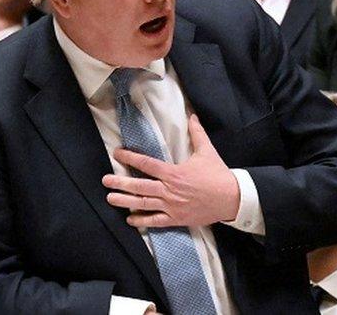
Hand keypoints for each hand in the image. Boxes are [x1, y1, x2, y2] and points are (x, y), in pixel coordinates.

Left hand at [103, 114, 239, 227]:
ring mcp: (171, 206)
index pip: (146, 164)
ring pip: (143, 204)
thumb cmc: (218, 174)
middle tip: (105, 180)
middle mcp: (169, 190)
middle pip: (139, 186)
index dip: (130, 158)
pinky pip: (155, 221)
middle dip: (120, 183)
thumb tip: (192, 115)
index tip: (117, 154)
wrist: (231, 198)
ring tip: (110, 198)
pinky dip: (142, 221)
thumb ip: (196, 133)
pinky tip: (130, 220)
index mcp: (173, 173)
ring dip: (125, 201)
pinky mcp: (177, 219)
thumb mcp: (207, 151)